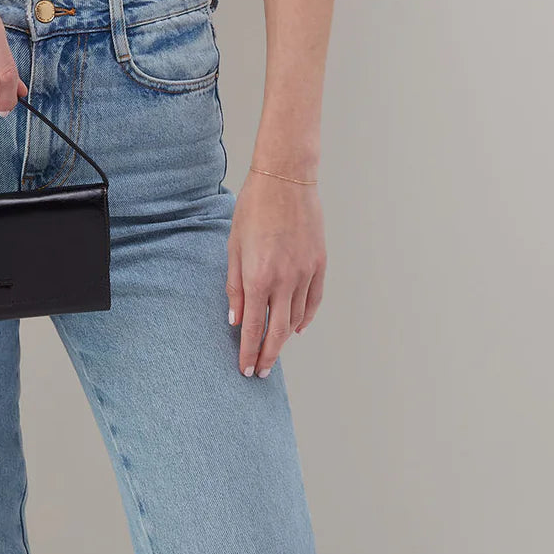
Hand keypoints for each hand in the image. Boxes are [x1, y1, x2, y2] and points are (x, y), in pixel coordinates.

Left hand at [226, 171, 325, 377]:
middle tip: (260, 373)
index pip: (252, 327)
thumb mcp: (234, 246)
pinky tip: (298, 328)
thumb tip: (234, 319)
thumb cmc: (253, 209)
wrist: (286, 180)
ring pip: (297, 318)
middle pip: (277, 332)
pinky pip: (314, 301)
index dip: (248, 352)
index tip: (244, 369)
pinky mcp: (320, 264)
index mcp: (257, 277)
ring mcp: (305, 273)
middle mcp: (284, 281)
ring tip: (274, 350)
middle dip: (267, 356)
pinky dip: (306, 318)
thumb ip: (234, 285)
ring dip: (285, 338)